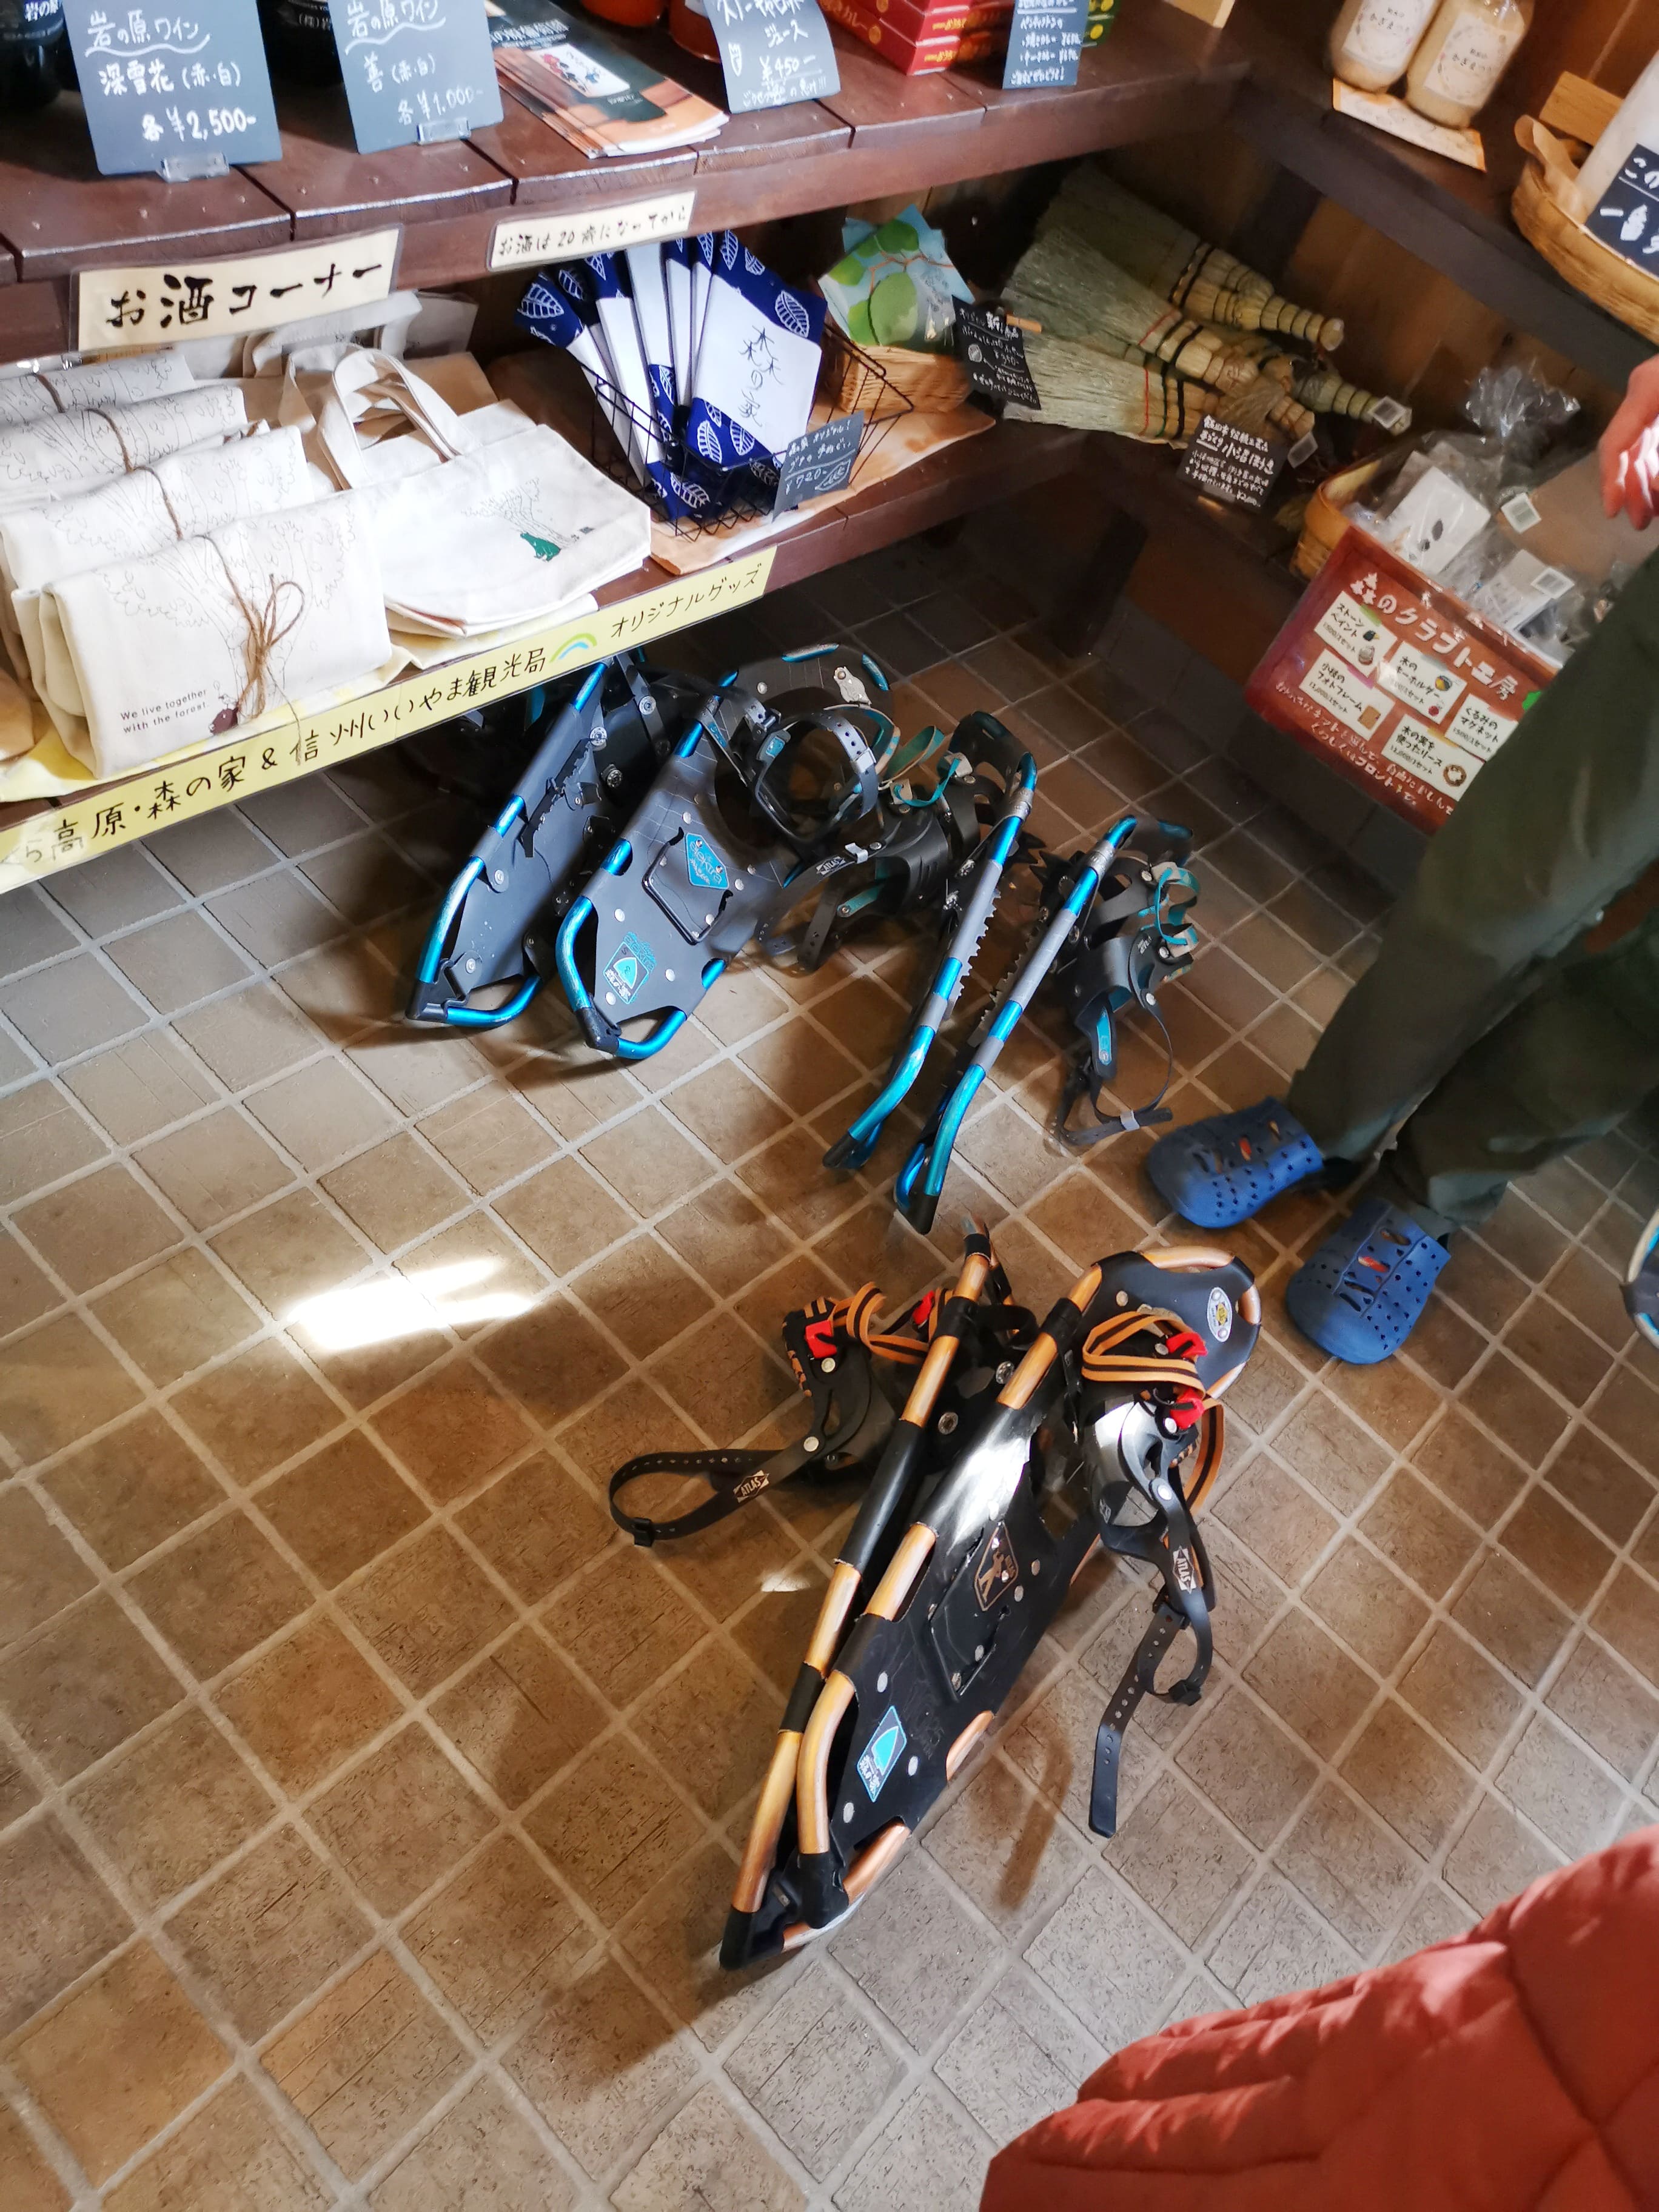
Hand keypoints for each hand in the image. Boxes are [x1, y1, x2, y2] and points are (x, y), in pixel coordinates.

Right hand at [1601, 354, 1658, 528]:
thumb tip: (1658, 489)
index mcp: (1648, 388)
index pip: (1615, 443)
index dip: (1611, 482)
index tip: (1615, 514)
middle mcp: (1647, 390)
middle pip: (1630, 448)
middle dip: (1635, 487)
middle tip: (1641, 522)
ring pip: (1646, 446)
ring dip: (1649, 479)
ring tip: (1656, 510)